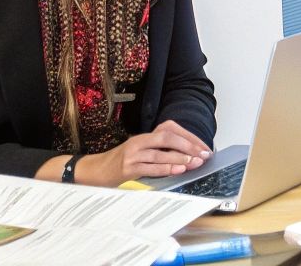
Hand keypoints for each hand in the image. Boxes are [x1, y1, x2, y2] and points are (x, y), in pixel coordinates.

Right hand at [82, 121, 211, 185]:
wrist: (96, 171)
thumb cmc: (122, 163)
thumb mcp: (141, 152)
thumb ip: (160, 151)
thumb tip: (188, 156)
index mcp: (145, 135)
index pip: (171, 129)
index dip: (189, 137)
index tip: (204, 147)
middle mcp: (139, 141)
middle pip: (167, 137)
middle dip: (188, 145)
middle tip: (203, 154)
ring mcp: (132, 154)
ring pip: (159, 152)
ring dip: (179, 158)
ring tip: (194, 163)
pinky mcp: (127, 167)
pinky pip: (149, 167)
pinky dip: (165, 168)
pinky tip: (176, 170)